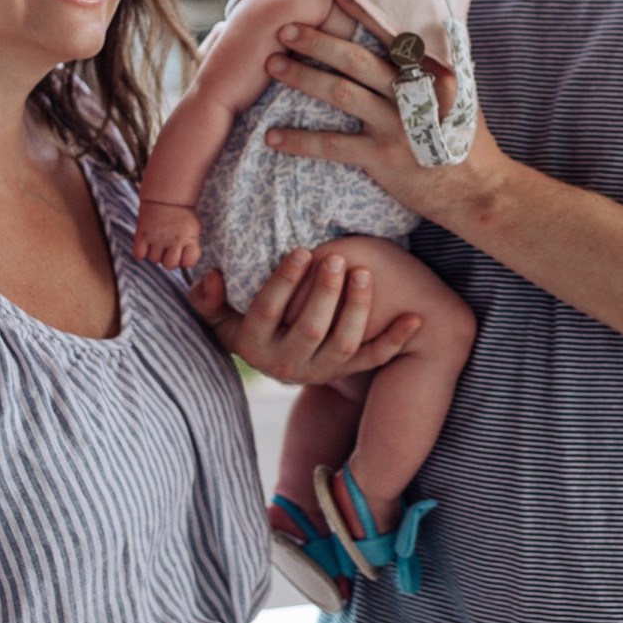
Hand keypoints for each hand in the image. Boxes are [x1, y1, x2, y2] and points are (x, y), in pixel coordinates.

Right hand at [134, 199, 201, 270]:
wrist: (165, 196)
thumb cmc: (181, 215)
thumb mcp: (193, 230)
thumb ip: (190, 247)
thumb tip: (183, 264)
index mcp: (189, 238)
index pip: (188, 263)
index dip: (184, 259)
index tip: (182, 251)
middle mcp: (174, 239)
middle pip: (169, 265)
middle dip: (168, 259)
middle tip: (167, 247)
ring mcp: (158, 237)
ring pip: (154, 260)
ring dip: (155, 253)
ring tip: (157, 240)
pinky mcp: (142, 234)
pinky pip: (139, 254)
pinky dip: (141, 252)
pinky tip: (146, 243)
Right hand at [189, 248, 421, 385]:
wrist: (277, 359)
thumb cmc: (247, 323)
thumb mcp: (220, 316)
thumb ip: (208, 299)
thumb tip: (212, 276)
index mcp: (254, 345)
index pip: (266, 312)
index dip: (284, 283)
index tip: (302, 250)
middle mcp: (287, 364)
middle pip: (309, 329)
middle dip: (325, 293)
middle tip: (337, 258)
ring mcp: (321, 370)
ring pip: (343, 344)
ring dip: (357, 309)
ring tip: (363, 273)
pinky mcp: (347, 372)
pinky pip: (374, 359)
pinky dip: (396, 340)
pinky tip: (415, 318)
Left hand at [261, 15, 508, 225]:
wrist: (478, 192)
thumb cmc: (468, 141)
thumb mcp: (464, 94)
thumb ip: (439, 66)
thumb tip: (418, 37)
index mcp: (434, 74)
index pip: (393, 35)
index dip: (363, 13)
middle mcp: (414, 94)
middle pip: (358, 60)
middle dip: (318, 42)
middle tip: (285, 30)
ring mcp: (396, 126)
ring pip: (340, 93)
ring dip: (302, 77)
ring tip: (273, 65)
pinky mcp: (381, 158)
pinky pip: (332, 145)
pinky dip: (301, 140)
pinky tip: (273, 137)